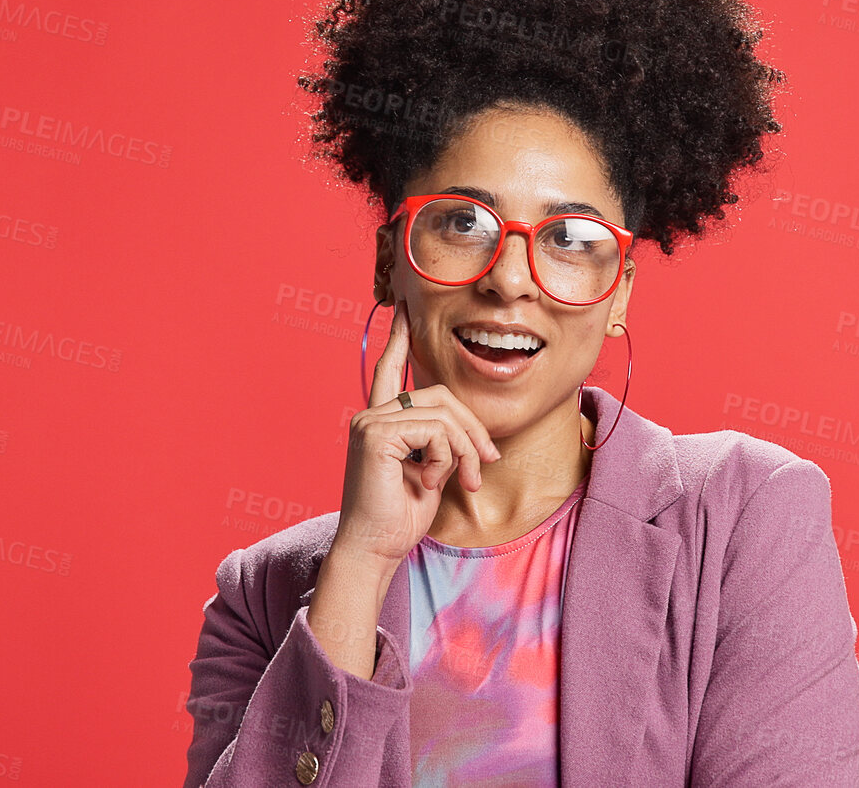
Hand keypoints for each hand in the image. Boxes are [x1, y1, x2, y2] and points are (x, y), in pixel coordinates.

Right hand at [332, 298, 500, 571]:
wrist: (375, 549)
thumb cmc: (400, 517)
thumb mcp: (431, 471)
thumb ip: (441, 442)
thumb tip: (472, 433)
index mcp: (380, 422)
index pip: (391, 371)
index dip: (398, 339)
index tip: (404, 309)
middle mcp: (370, 416)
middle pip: (439, 394)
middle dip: (472, 428)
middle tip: (488, 463)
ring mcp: (370, 422)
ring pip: (443, 414)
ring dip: (466, 450)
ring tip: (467, 481)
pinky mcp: (377, 435)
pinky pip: (436, 432)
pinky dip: (447, 459)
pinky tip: (433, 482)